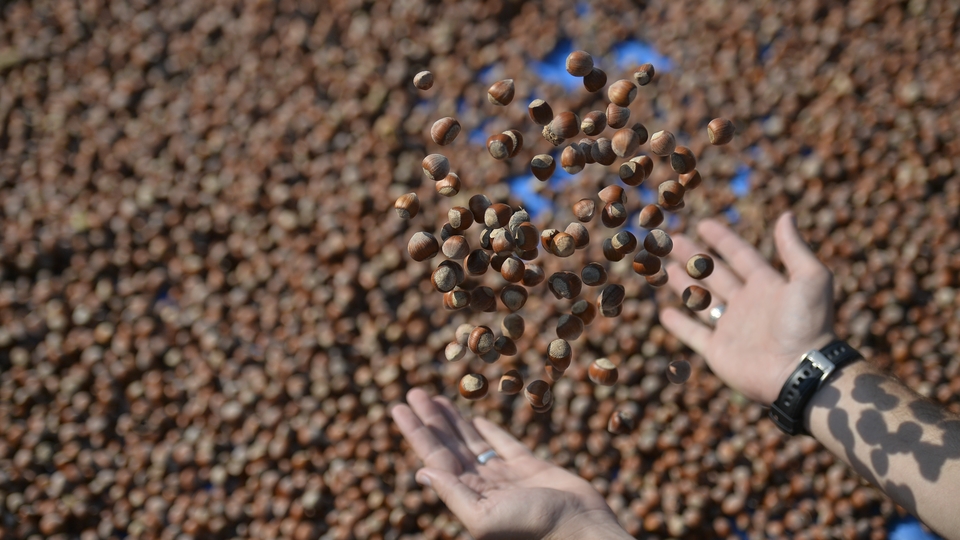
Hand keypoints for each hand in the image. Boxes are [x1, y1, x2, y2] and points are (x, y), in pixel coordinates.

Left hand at [391, 388, 630, 539]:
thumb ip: (452, 493)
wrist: (580, 530)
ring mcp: (505, 476)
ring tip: (436, 399)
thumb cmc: (532, 529)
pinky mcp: (529, 468)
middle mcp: (482, 485)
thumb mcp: (483, 517)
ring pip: (472, 442)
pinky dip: (488, 430)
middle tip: (413, 392)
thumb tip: (420, 471)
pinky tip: (474, 419)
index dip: (416, 431)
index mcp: (467, 496)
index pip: (434, 457)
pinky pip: (503, 444)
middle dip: (431, 419)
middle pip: (449, 445)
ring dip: (453, 421)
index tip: (399, 408)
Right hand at [660, 212, 836, 404]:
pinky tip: (664, 312)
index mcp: (767, 285)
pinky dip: (679, 324)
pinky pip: (694, 334)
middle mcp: (747, 304)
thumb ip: (795, 249)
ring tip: (665, 268)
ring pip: (701, 300)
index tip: (703, 224)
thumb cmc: (808, 325)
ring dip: (684, 284)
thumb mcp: (811, 279)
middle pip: (716, 274)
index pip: (741, 256)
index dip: (723, 239)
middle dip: (694, 256)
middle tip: (673, 240)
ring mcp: (731, 328)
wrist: (801, 372)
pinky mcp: (718, 351)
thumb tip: (786, 216)